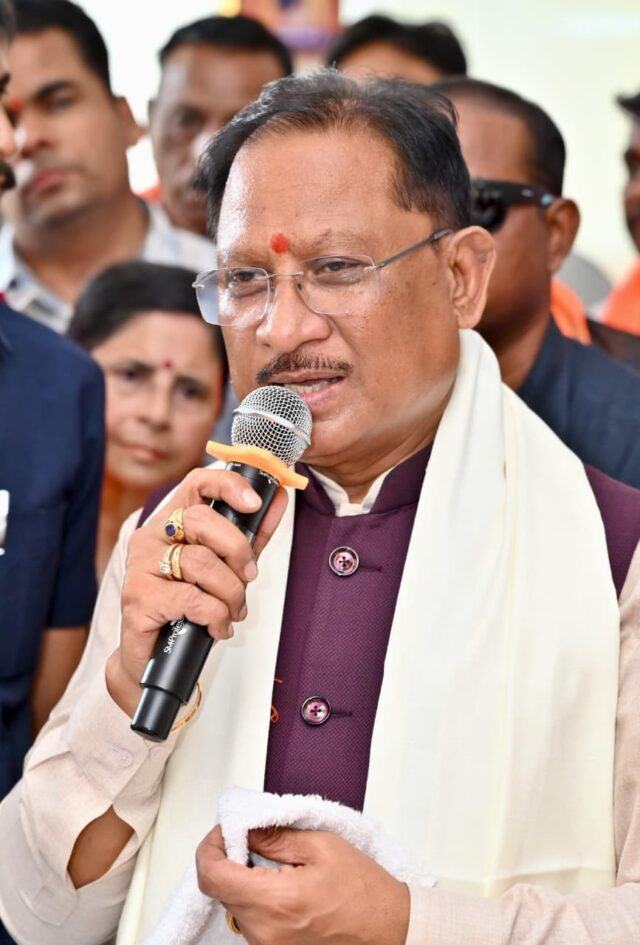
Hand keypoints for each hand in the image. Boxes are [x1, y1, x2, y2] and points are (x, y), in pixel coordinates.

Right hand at [106, 468, 287, 715]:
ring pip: (200, 562)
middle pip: (200, 520)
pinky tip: (217, 626)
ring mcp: (140, 566)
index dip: (228, 485)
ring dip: (230, 591)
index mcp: (171, 521)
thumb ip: (251, 535)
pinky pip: (192, 599)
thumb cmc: (188, 608)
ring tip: (232, 610)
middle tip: (247, 576)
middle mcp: (151, 537)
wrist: (153, 659)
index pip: (196, 483)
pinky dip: (216, 615)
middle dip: (237, 550)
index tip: (255, 503)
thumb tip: (278, 498)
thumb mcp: (227, 566)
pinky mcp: (139, 598)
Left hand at [196, 825, 409, 944]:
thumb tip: (244, 828)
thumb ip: (275, 836)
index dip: (209, 848)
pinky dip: (256, 898)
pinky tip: (280, 885)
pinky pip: (251, 921)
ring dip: (244, 880)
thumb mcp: (321, 846)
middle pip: (221, 890)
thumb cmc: (363, 891)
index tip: (223, 831)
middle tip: (252, 839)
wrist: (389, 929)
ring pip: (234, 905)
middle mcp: (265, 932)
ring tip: (275, 864)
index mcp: (274, 901)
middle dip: (230, 859)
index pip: (212, 876)